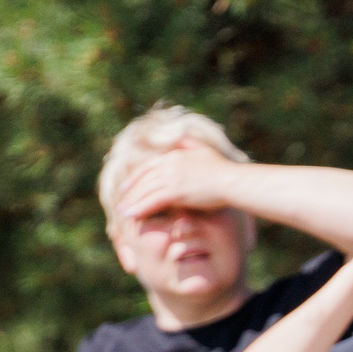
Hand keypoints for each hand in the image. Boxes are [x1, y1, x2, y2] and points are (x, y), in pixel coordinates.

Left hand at [119, 143, 249, 220]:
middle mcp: (170, 165)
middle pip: (143, 179)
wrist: (232, 181)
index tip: (127, 186)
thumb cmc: (224, 170)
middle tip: (120, 201)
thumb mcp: (205, 151)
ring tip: (122, 213)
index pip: (149, 166)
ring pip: (145, 190)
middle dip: (130, 191)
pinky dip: (140, 208)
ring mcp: (172, 177)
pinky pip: (152, 201)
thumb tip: (180, 134)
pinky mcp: (176, 191)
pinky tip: (132, 217)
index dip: (136, 177)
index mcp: (175, 156)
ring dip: (131, 202)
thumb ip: (190, 143)